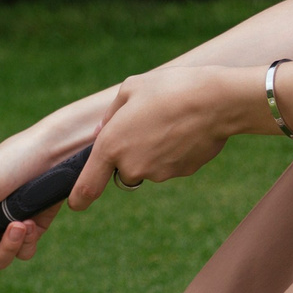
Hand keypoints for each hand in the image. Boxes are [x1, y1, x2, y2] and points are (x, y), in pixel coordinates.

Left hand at [67, 66, 255, 208]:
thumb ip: (110, 114)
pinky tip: (186, 129)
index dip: (79, 197)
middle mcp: (132, 166)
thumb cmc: (169, 88)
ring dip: (154, 150)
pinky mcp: (182, 173)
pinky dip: (175, 151)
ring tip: (170, 121)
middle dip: (130, 153)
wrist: (216, 101)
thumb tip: (102, 131)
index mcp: (111, 145)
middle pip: (124, 170)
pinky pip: (171, 164)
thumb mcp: (130, 89)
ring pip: (149, 166)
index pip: (88, 185)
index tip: (76, 204)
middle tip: (147, 123)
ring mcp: (158, 173)